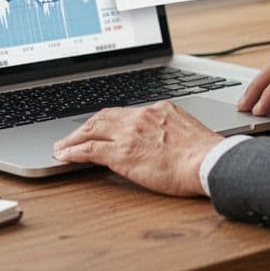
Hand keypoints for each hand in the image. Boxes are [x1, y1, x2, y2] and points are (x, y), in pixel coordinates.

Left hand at [52, 102, 222, 196]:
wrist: (207, 161)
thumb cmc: (204, 153)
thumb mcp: (187, 129)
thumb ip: (170, 128)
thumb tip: (165, 137)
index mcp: (157, 109)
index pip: (123, 112)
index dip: (106, 119)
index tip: (100, 125)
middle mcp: (140, 117)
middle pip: (103, 117)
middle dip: (85, 126)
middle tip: (72, 134)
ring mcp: (129, 134)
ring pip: (91, 130)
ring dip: (73, 138)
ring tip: (62, 145)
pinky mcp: (121, 154)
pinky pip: (89, 150)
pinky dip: (73, 151)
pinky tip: (64, 155)